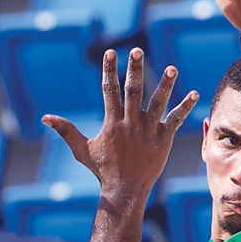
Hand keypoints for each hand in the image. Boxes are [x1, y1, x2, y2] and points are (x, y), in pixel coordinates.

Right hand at [42, 48, 198, 203]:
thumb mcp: (81, 149)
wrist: (124, 191)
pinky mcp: (163, 139)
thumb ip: (65, 130)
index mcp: (112, 123)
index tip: (111, 53)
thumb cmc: (102, 170)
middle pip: (132, 91)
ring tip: (172, 68)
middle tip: (137, 50)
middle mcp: (130, 123)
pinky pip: (176, 120)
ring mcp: (148, 131)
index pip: (109, 90)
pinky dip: (185, 107)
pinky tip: (195, 93)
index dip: (109, 70)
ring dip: (165, 85)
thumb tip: (45, 118)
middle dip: (134, 70)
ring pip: (157, 103)